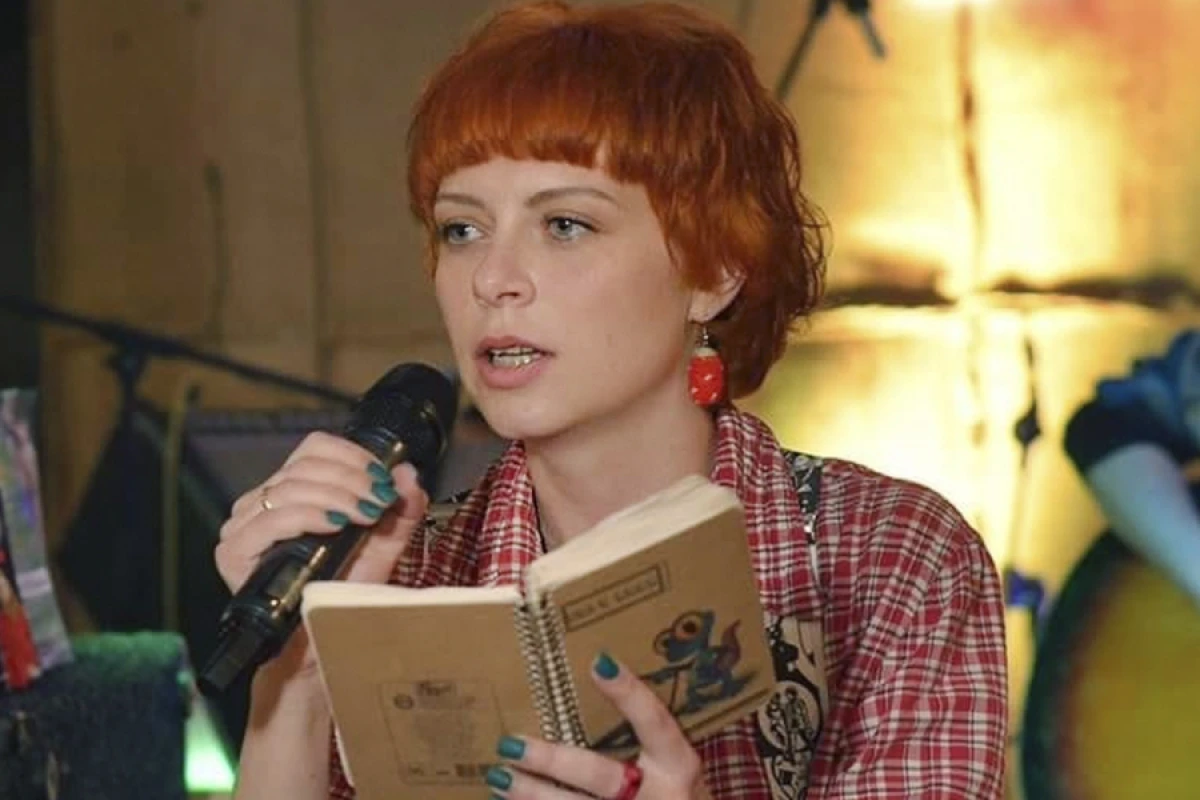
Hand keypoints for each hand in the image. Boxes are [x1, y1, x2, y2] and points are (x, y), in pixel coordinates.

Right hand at [214, 431, 428, 678]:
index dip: (351, 455)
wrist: (322, 640)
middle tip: (380, 501)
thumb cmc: (346, 590)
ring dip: (336, 496)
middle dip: (351, 479)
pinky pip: (271, 520)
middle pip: (305, 465)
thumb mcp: (384, 544)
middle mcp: (263, 501)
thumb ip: (402, 508)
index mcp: (294, 489)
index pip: (315, 448)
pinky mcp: (234, 551)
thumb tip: (408, 472)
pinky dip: (308, 516)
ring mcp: (244, 524)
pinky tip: (334, 525)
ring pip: (290, 488)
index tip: (382, 477)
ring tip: (365, 516)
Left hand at [485, 652, 711, 798]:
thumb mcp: (669, 767)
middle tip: (511, 745)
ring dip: (533, 796)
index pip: (655, 723)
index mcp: (678, 767)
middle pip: (601, 776)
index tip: (598, 663)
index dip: (629, 694)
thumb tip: (591, 677)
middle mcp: (662, 797)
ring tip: (499, 778)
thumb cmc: (669, 794)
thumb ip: (640, 737)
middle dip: (553, 761)